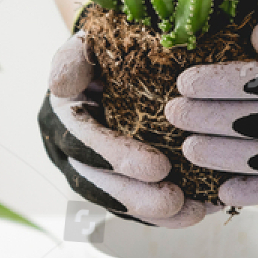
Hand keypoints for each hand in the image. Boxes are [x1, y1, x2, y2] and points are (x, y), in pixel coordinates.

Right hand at [39, 30, 217, 227]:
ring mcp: (86, 172)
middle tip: (175, 201)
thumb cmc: (105, 49)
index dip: (116, 158)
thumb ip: (74, 58)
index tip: (160, 168)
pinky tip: (197, 211)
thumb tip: (60, 85)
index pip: (82, 142)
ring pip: (114, 202)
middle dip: (136, 197)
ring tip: (191, 214)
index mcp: (59, 116)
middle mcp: (66, 151)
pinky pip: (133, 207)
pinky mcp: (110, 184)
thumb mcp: (88, 43)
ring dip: (153, 214)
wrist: (112, 63)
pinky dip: (163, 215)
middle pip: (96, 183)